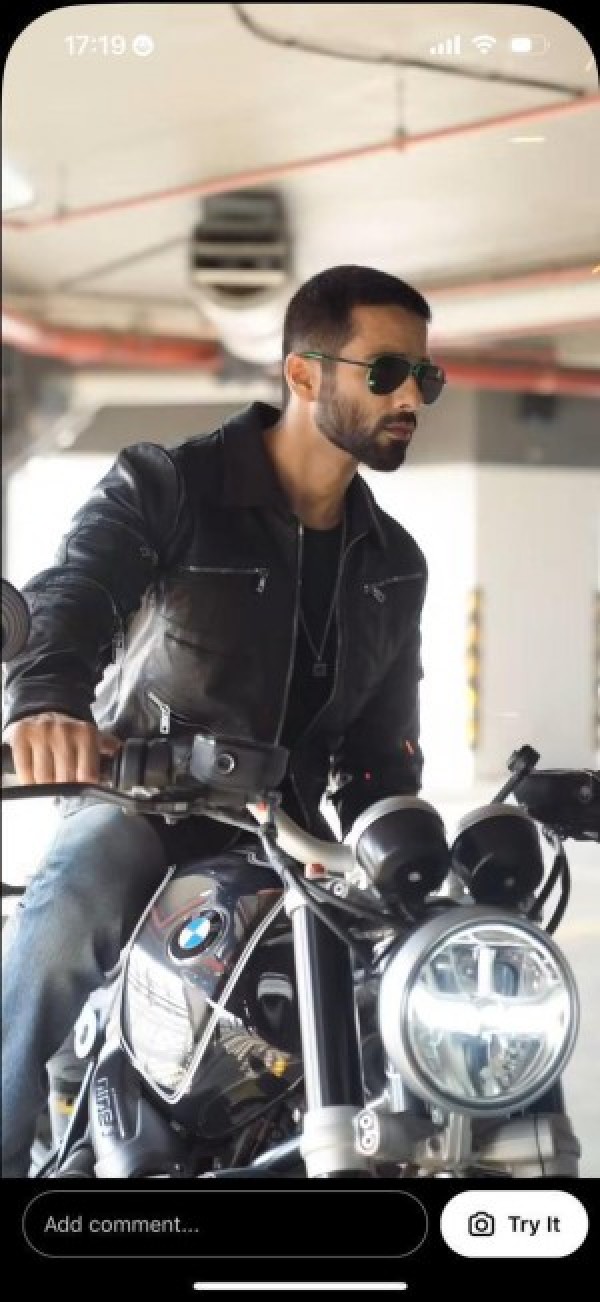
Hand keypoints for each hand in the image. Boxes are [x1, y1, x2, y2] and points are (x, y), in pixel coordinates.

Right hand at [2, 712, 120, 784]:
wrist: (43, 711)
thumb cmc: (70, 732)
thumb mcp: (92, 737)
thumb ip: (108, 747)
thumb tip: (122, 754)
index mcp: (86, 733)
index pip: (88, 775)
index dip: (83, 785)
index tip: (79, 784)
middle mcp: (64, 732)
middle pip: (65, 780)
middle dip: (64, 785)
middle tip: (62, 780)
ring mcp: (41, 734)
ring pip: (44, 779)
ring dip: (45, 784)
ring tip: (49, 776)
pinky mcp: (21, 737)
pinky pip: (25, 772)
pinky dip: (28, 780)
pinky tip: (34, 775)